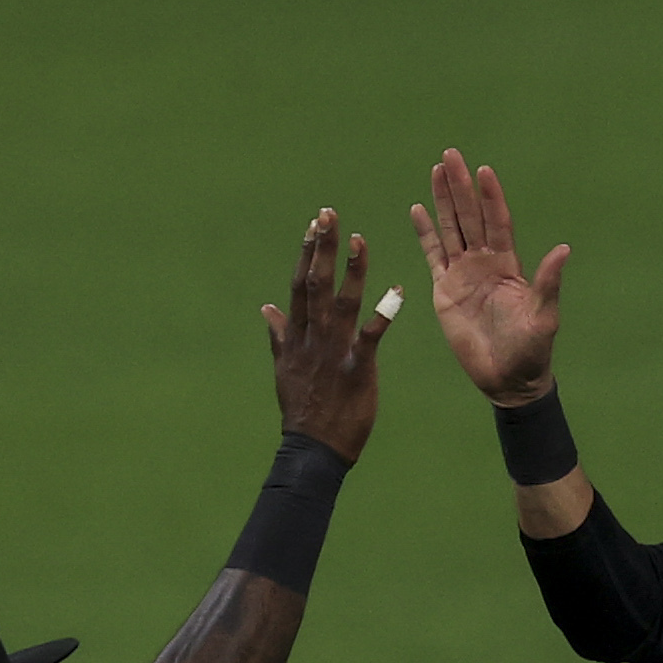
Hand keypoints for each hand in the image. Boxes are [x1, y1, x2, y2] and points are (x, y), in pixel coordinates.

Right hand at [263, 208, 391, 460]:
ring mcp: (333, 353)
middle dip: (323, 247)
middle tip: (330, 213)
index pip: (300, 285)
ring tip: (359, 240)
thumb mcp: (284, 369)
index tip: (313, 225)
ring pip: (341, 302)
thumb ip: (278, 335)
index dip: (307, 253)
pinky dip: (383, 313)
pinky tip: (397, 290)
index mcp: (297, 335)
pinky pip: (370, 336)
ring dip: (351, 270)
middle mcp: (312, 338)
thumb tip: (265, 308)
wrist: (313, 449)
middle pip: (316, 284)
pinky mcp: (357, 370)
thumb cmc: (302, 410)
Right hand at [409, 148, 566, 404]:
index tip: (484, 170)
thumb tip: (564, 249)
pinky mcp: (445, 291)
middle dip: (460, 186)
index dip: (490, 196)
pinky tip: (418, 209)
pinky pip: (433, 255)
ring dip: (443, 200)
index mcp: (508, 264)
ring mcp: (463, 274)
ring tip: (436, 170)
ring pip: (451, 228)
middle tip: (451, 154)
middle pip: (470, 216)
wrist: (507, 379)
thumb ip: (548, 282)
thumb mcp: (543, 316)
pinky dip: (426, 233)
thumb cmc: (531, 350)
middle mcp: (485, 262)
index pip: (497, 222)